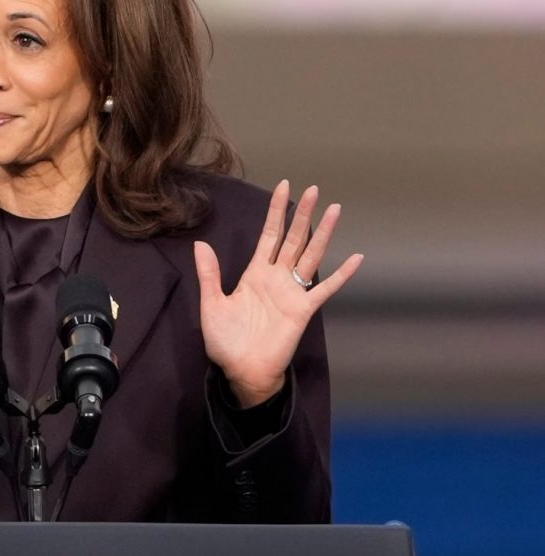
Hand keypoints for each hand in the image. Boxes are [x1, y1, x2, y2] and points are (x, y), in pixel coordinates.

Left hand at [194, 180, 362, 406]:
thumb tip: (200, 245)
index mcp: (254, 274)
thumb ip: (210, 274)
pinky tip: (356, 258)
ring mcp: (292, 292)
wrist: (241, 371)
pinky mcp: (303, 310)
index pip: (269, 235)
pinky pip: (325, 289)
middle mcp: (276, 278)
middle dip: (303, 215)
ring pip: (310, 256)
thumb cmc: (226, 341)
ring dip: (323, 234)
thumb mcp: (212, 304)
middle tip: (315, 190)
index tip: (284, 186)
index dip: (276, 212)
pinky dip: (341, 275)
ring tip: (335, 210)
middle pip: (293, 239)